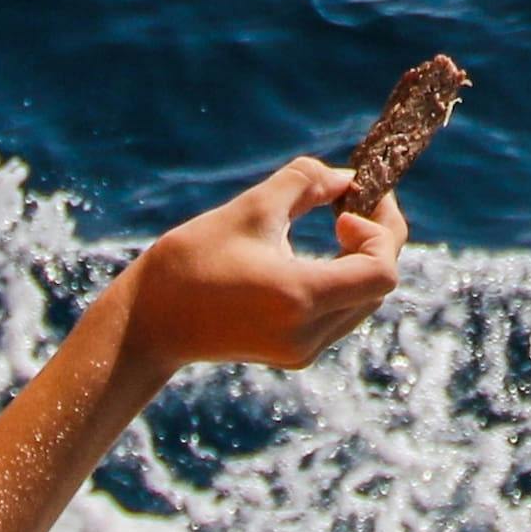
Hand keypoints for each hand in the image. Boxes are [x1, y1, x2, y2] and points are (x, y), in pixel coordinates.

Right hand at [115, 157, 405, 378]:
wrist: (149, 323)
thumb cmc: (191, 261)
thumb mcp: (249, 210)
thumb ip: (306, 183)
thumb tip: (347, 177)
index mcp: (298, 298)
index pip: (381, 272)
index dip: (379, 230)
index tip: (346, 205)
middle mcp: (307, 334)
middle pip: (377, 286)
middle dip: (376, 237)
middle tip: (354, 198)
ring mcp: (303, 350)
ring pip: (363, 301)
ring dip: (361, 257)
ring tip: (339, 218)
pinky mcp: (295, 354)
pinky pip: (341, 312)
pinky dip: (344, 278)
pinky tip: (324, 250)